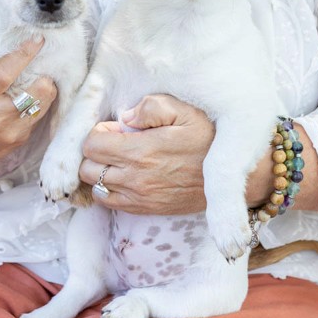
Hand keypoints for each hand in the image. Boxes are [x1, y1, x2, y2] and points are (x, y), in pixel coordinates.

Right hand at [0, 39, 57, 170]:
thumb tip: (4, 43)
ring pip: (44, 103)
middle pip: (37, 91)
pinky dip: (36, 105)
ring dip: (43, 90)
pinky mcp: (19, 140)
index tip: (37, 39)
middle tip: (40, 66)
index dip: (23, 54)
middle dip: (43, 75)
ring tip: (36, 81)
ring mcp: (10, 132)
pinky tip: (27, 100)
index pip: (3, 74)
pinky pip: (38, 116)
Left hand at [77, 94, 214, 214]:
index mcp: (140, 151)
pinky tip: (124, 176)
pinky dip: (109, 190)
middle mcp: (135, 178)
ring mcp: (139, 197)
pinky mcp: (146, 209)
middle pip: (87, 168)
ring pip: (95, 188)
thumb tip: (125, 117)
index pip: (91, 145)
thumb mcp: (184, 111)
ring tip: (117, 160)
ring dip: (99, 172)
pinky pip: (110, 203)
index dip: (98, 132)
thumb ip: (150, 107)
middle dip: (94, 152)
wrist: (230, 176)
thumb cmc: (208, 138)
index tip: (115, 128)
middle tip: (115, 143)